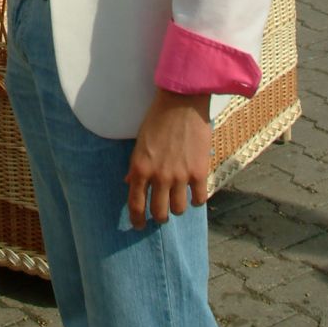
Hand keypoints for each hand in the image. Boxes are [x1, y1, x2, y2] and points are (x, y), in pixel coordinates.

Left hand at [125, 88, 211, 226]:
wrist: (182, 102)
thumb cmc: (158, 119)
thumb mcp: (140, 142)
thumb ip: (135, 166)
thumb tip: (128, 183)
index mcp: (140, 169)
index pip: (136, 205)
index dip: (137, 220)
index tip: (140, 225)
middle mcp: (159, 177)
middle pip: (159, 213)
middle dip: (160, 216)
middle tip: (162, 213)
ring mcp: (180, 176)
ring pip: (179, 210)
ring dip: (178, 207)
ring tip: (179, 199)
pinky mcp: (199, 172)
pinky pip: (199, 199)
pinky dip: (196, 200)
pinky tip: (194, 193)